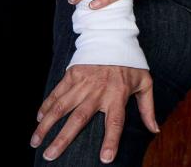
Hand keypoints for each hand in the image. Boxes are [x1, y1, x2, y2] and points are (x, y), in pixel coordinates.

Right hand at [31, 64, 157, 162]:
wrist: (114, 36)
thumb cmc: (130, 63)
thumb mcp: (145, 82)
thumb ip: (148, 108)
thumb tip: (155, 130)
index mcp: (118, 95)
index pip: (115, 122)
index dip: (111, 141)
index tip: (106, 159)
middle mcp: (98, 91)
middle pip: (78, 119)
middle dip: (63, 139)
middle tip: (50, 156)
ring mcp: (83, 82)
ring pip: (61, 107)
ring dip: (46, 126)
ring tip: (35, 142)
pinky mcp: (72, 74)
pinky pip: (56, 93)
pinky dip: (46, 106)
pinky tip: (38, 119)